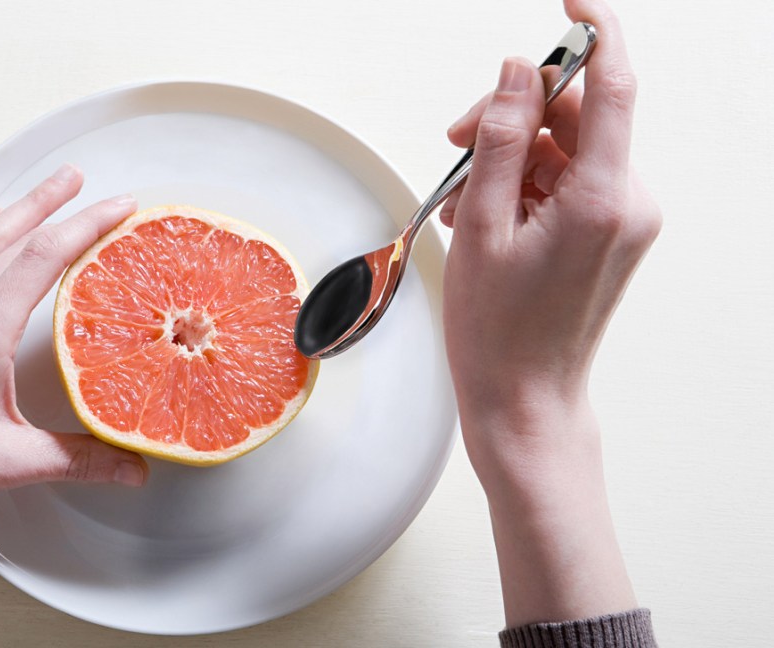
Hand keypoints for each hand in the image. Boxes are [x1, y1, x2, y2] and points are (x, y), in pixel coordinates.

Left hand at [0, 164, 147, 528]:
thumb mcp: (4, 461)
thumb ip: (75, 461)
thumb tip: (130, 468)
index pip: (44, 256)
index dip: (88, 225)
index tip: (121, 207)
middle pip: (14, 234)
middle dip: (56, 202)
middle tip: (83, 177)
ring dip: (22, 211)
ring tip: (46, 190)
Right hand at [438, 0, 659, 627]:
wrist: (525, 402)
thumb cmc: (499, 332)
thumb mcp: (482, 227)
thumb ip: (501, 140)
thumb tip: (518, 72)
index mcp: (603, 198)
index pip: (613, 85)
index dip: (592, 33)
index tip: (568, 1)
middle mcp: (628, 203)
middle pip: (576, 117)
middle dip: (513, 117)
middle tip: (455, 142)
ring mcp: (623, 221)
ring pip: (566, 151)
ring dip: (510, 159)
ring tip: (464, 204)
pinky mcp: (611, 236)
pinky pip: (568, 184)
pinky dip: (525, 187)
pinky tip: (485, 217)